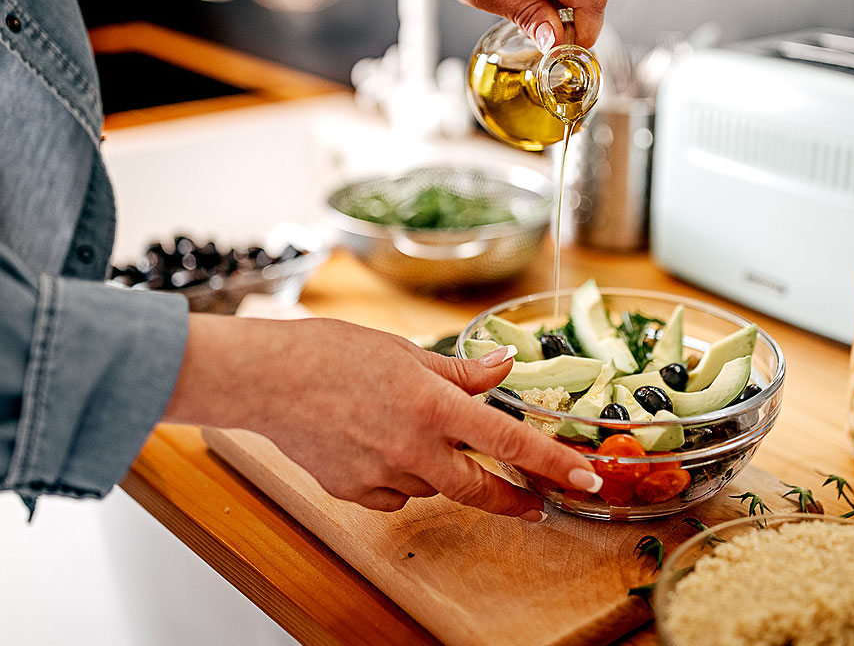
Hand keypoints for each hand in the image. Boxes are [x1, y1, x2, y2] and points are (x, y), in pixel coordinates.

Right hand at [166, 315, 602, 519]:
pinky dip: (398, 479)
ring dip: (439, 470)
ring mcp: (383, 474)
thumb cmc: (332, 352)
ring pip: (432, 486)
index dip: (553, 463)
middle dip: (512, 500)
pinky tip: (377, 448)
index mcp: (433, 404)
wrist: (266, 379)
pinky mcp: (354, 491)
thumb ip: (460, 370)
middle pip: (479, 489)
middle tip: (533, 502)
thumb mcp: (405, 350)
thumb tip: (503, 368)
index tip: (586, 480)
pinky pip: (394, 495)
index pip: (509, 441)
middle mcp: (414, 446)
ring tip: (407, 432)